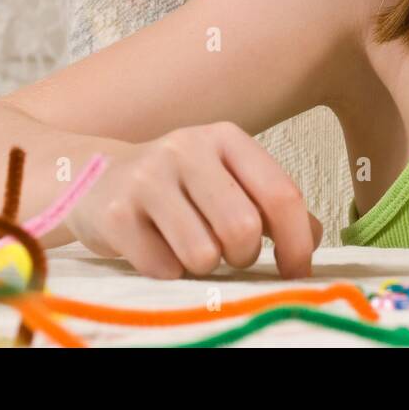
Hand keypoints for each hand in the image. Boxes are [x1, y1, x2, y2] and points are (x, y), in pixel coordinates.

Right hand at [66, 122, 322, 278]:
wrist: (95, 179)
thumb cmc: (177, 187)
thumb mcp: (226, 179)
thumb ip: (271, 203)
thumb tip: (313, 238)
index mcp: (226, 138)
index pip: (280, 193)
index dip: (297, 242)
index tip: (297, 271)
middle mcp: (187, 148)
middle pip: (243, 228)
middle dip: (244, 257)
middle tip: (232, 256)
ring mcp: (148, 177)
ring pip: (203, 254)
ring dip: (204, 267)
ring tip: (190, 248)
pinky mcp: (116, 213)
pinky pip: (163, 268)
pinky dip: (168, 271)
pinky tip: (155, 248)